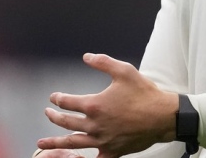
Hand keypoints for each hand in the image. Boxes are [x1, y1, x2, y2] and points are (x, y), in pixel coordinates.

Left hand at [37, 53, 179, 157]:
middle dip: (54, 117)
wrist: (163, 116)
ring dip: (55, 142)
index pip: (67, 102)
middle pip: (66, 122)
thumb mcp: (124, 71)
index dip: (58, 99)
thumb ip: (103, 62)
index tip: (54, 97)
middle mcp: (95, 125)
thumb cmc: (144, 93)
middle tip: (48, 113)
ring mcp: (102, 140)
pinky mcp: (112, 151)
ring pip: (73, 142)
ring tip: (41, 143)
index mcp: (94, 105)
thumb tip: (86, 56)